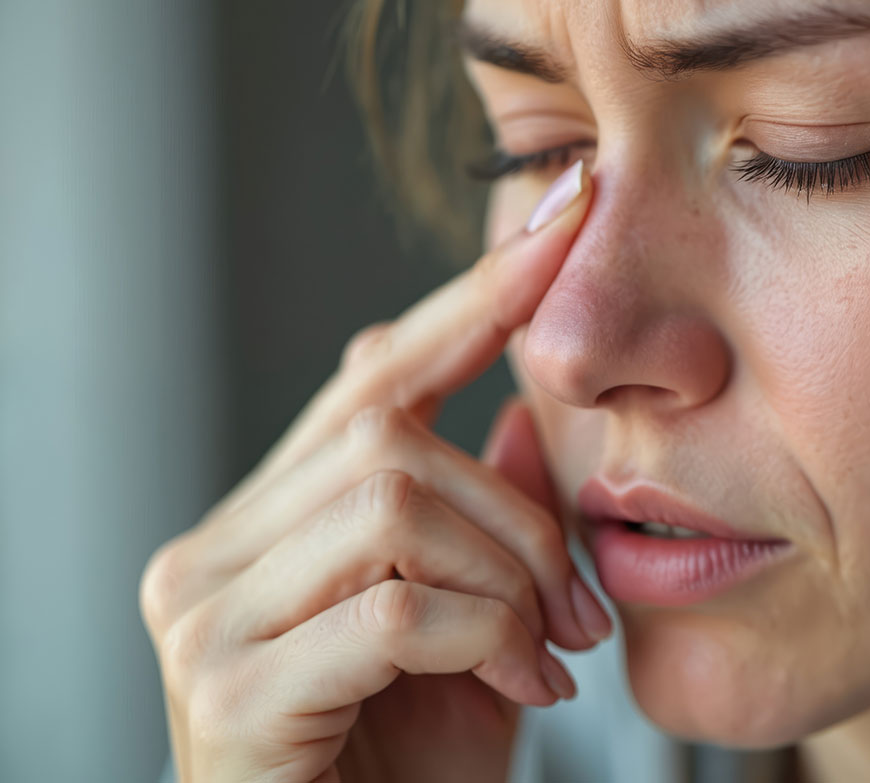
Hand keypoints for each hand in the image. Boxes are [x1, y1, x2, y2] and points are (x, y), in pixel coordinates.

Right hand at [140, 160, 610, 782]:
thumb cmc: (403, 776)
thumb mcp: (471, 640)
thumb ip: (484, 530)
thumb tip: (514, 415)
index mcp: (267, 526)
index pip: (373, 374)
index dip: (473, 296)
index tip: (564, 221)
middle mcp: (213, 553)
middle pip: (389, 434)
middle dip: (517, 511)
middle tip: (582, 608)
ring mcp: (207, 617)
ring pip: (394, 502)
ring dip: (509, 578)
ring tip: (549, 657)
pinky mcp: (229, 689)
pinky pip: (392, 604)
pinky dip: (485, 636)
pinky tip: (520, 689)